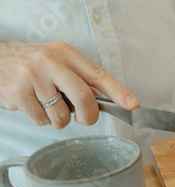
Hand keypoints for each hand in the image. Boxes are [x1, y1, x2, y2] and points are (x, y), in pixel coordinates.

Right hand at [0, 41, 137, 128]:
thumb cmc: (29, 65)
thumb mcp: (55, 62)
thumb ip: (77, 78)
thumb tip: (103, 101)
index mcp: (65, 53)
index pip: (98, 75)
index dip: (118, 92)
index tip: (132, 105)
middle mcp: (50, 62)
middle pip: (85, 98)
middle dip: (89, 116)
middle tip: (83, 119)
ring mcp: (33, 77)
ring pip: (62, 115)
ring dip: (59, 120)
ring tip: (47, 106)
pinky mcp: (18, 93)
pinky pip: (42, 120)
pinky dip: (41, 120)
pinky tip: (32, 106)